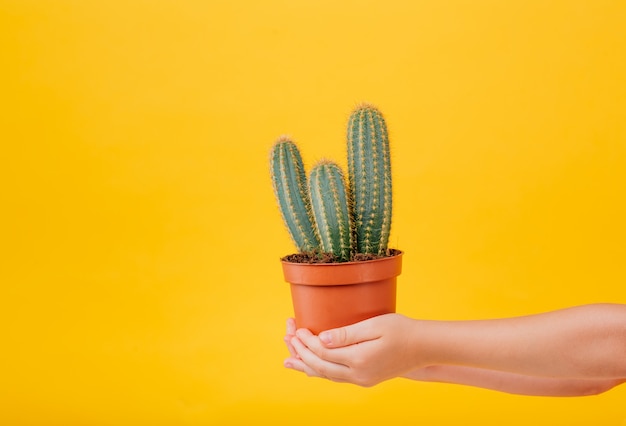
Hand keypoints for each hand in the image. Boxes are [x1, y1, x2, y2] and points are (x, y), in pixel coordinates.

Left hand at [283, 313, 421, 386]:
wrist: (424, 348)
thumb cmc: (401, 330)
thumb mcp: (374, 325)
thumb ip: (347, 333)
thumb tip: (322, 339)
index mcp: (359, 359)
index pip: (323, 352)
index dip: (307, 340)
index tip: (297, 328)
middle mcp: (359, 374)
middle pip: (320, 367)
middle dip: (301, 353)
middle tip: (288, 339)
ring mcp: (362, 380)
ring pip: (326, 376)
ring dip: (307, 366)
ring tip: (289, 361)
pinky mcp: (365, 380)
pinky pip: (336, 377)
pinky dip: (320, 371)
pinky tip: (312, 368)